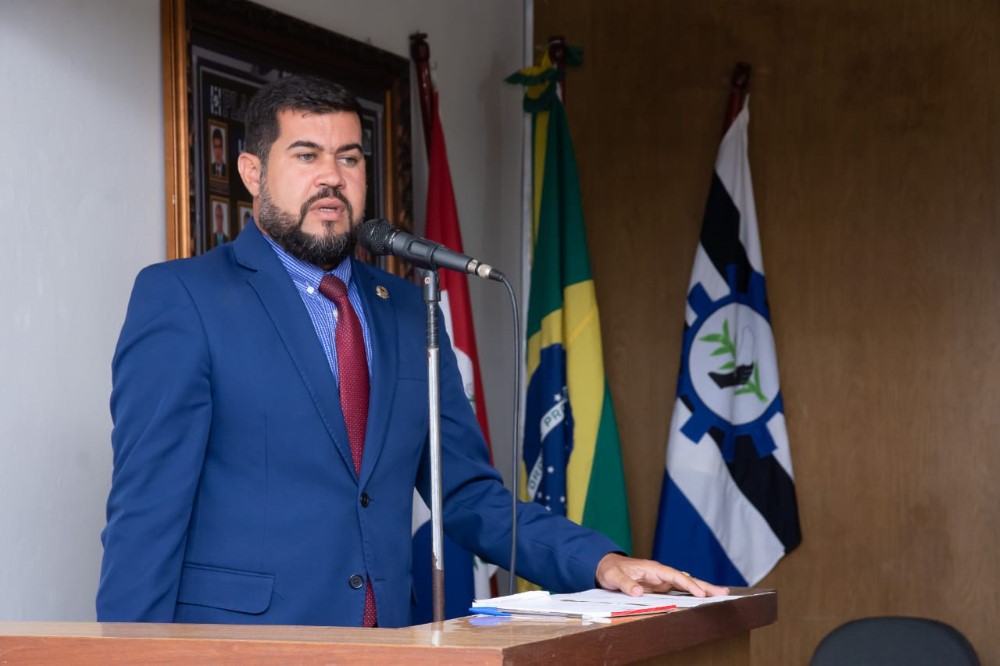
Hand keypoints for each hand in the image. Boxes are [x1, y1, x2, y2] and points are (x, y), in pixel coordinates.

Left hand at [595, 553, 730, 597]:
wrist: (607, 567)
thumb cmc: (611, 570)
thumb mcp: (614, 577)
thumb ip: (626, 584)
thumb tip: (640, 592)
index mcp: (653, 569)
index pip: (675, 576)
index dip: (688, 584)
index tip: (700, 592)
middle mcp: (661, 574)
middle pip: (686, 579)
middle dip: (705, 585)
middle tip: (724, 592)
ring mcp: (662, 581)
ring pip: (686, 586)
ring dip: (703, 590)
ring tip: (721, 595)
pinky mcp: (660, 588)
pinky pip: (679, 591)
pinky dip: (692, 595)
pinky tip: (703, 599)